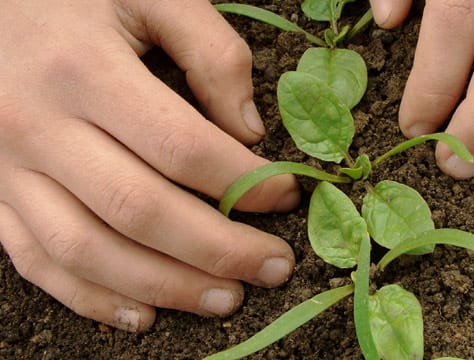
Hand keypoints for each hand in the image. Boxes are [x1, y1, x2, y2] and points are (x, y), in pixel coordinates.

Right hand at [0, 0, 298, 331]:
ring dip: (164, 286)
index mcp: (84, 69)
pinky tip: (142, 315)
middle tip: (273, 267)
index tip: (286, 195)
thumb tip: (250, 133)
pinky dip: (90, 298)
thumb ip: (212, 54)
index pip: (181, 146)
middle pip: (139, 210)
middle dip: (217, 249)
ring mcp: (8, 168)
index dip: (242, 181)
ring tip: (224, 300)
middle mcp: (38, 127)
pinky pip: (36, 261)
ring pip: (87, 250)